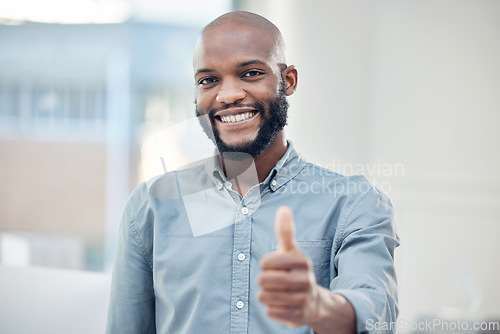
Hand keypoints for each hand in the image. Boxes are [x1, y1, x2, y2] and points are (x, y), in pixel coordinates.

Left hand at [258, 206, 321, 326]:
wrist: (313, 301)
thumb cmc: (295, 271)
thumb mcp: (291, 251)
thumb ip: (285, 231)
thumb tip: (284, 208)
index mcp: (303, 261)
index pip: (266, 262)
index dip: (266, 265)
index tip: (275, 266)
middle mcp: (306, 280)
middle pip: (264, 280)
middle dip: (264, 281)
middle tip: (275, 281)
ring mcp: (303, 299)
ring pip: (265, 297)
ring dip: (266, 295)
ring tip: (278, 293)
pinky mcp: (298, 317)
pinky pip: (271, 312)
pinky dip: (272, 309)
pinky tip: (282, 305)